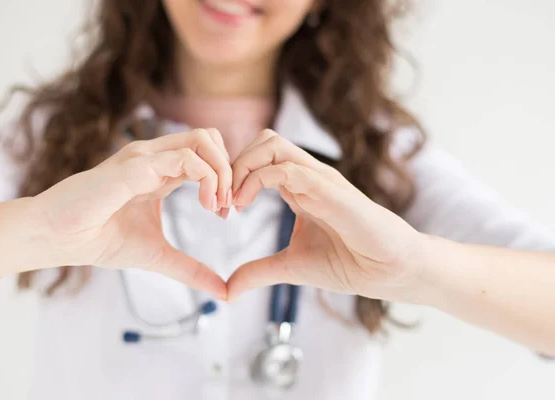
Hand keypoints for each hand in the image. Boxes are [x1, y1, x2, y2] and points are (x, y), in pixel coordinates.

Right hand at [34, 129, 231, 299]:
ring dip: (222, 171)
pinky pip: (185, 158)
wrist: (60, 239)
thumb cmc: (101, 241)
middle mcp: (156, 157)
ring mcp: (146, 157)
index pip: (207, 156)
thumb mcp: (159, 256)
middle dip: (230, 169)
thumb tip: (223, 292)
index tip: (224, 213)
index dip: (225, 180)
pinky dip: (207, 178)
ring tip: (217, 205)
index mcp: (162, 171)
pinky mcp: (137, 165)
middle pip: (211, 138)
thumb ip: (192, 270)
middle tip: (226, 206)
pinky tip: (206, 205)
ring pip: (203, 140)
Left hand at [227, 130, 425, 302]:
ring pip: (271, 144)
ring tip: (231, 202)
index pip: (259, 159)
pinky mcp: (329, 189)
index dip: (233, 177)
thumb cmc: (350, 263)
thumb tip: (228, 290)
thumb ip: (259, 272)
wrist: (389, 271)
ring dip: (241, 168)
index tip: (219, 209)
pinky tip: (244, 205)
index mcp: (300, 187)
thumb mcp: (291, 267)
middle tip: (220, 201)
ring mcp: (319, 179)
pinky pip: (286, 168)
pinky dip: (256, 180)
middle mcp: (308, 176)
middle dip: (233, 164)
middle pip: (263, 141)